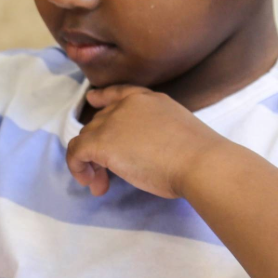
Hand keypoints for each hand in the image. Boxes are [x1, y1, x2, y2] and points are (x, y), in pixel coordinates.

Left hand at [66, 85, 223, 198]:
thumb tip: (143, 150)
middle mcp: (126, 106)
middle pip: (100, 124)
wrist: (200, 163)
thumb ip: (155, 132)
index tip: (93, 100)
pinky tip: (89, 182)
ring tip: (101, 184)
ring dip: (92, 162)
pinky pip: (76, 152)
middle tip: (109, 177)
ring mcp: (112, 122)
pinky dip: (77, 167)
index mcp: (148, 100)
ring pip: (87, 139)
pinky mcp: (101, 142)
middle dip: (101, 149)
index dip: (103, 97)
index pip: (119, 93)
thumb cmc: (199, 156)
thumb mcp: (175, 131)